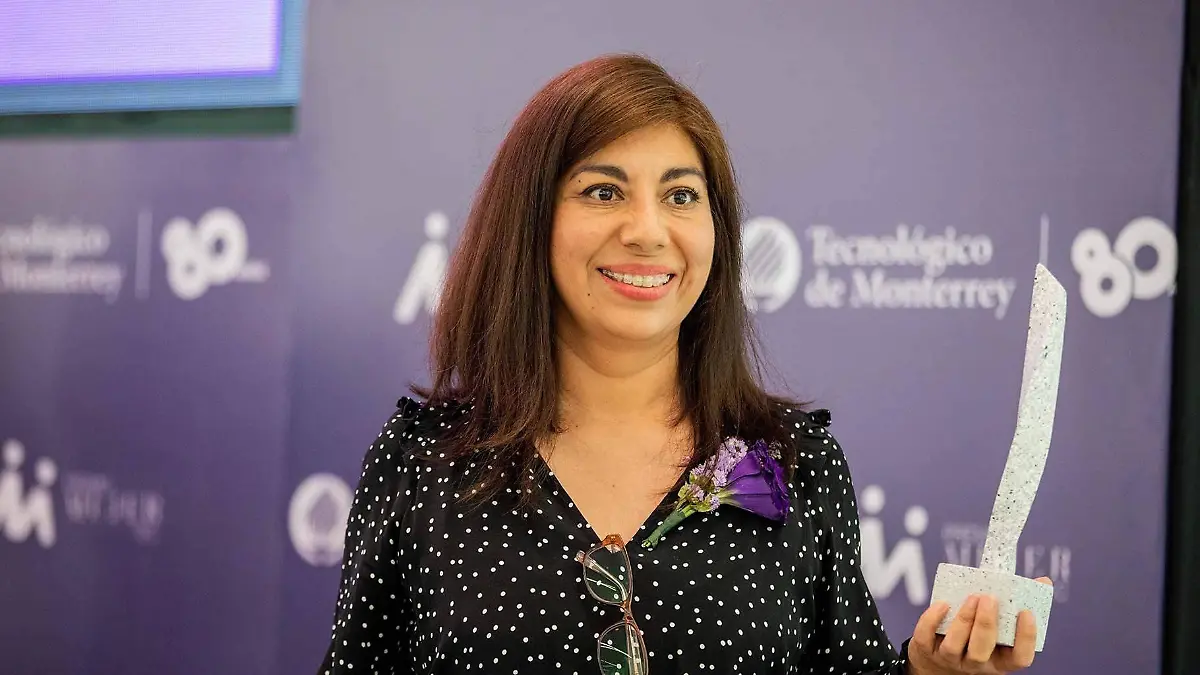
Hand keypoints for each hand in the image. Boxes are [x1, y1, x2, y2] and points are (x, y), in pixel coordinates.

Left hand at [907, 577, 1051, 673]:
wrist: (937, 661)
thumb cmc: (975, 638)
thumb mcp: (998, 630)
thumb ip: (1016, 607)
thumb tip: (1043, 581)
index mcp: (999, 660)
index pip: (1020, 658)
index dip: (1026, 638)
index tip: (1027, 612)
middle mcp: (976, 664)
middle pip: (982, 652)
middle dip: (986, 625)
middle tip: (990, 598)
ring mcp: (949, 659)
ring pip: (955, 646)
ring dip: (964, 620)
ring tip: (972, 597)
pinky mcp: (926, 650)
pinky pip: (926, 636)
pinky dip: (932, 619)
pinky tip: (942, 603)